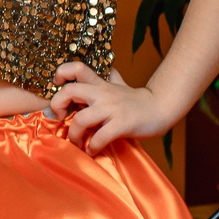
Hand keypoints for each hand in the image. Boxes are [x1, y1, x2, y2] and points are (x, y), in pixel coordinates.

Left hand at [47, 62, 169, 154]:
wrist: (161, 108)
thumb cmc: (138, 100)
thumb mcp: (122, 85)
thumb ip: (112, 78)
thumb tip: (110, 70)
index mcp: (100, 84)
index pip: (77, 68)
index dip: (61, 73)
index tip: (57, 86)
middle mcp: (103, 93)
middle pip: (69, 91)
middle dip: (57, 106)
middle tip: (61, 118)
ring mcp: (112, 109)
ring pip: (81, 119)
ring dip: (74, 135)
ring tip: (77, 142)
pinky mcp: (122, 124)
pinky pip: (100, 137)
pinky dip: (92, 147)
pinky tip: (93, 150)